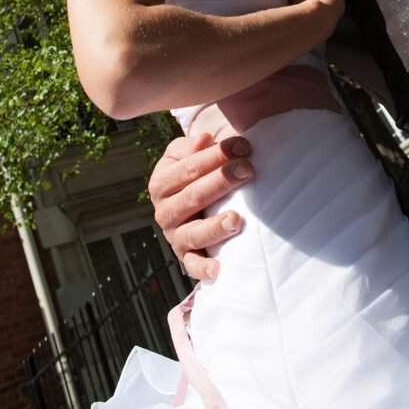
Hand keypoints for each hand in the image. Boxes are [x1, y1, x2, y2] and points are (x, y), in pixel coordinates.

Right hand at [148, 133, 253, 279]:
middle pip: (194, 195)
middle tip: (248, 169)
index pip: (189, 168)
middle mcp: (164, 211)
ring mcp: (175, 236)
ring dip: (215, 226)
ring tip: (236, 219)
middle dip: (222, 181)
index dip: (215, 156)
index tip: (242, 146)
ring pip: (194, 232)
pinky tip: (219, 268)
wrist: (186, 200)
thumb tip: (205, 140)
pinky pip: (193, 266)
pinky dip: (204, 269)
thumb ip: (192, 146)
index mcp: (161, 182)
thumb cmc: (191, 173)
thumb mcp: (184, 155)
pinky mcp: (186, 257)